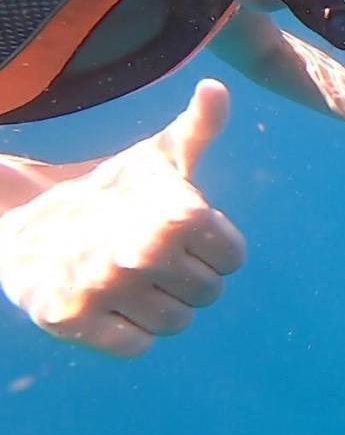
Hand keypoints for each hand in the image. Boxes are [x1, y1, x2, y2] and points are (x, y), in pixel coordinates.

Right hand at [0, 80, 245, 357]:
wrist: (19, 215)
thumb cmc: (107, 188)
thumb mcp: (154, 157)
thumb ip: (197, 129)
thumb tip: (218, 87)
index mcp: (178, 214)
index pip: (233, 257)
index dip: (213, 247)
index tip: (182, 234)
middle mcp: (143, 252)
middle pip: (209, 293)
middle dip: (187, 277)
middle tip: (152, 257)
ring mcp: (104, 288)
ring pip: (176, 323)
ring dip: (160, 306)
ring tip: (132, 278)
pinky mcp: (69, 320)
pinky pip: (135, 347)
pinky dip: (128, 332)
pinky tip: (111, 302)